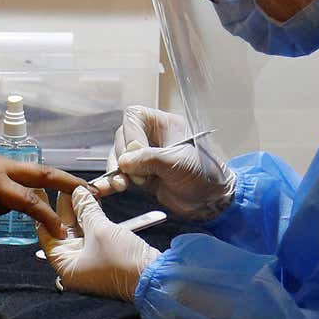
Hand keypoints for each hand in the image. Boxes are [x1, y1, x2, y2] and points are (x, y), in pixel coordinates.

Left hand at [41, 187, 161, 301]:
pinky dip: (93, 221)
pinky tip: (94, 203)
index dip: (45, 212)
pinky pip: (94, 238)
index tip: (43, 194)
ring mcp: (91, 265)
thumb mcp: (101, 230)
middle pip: (65, 233)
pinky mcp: (106, 260)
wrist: (155, 278)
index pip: (47, 236)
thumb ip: (87, 210)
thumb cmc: (123, 261)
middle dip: (66, 210)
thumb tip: (78, 192)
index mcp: (66, 268)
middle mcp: (76, 268)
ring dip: (82, 213)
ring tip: (80, 191)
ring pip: (81, 234)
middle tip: (66, 187)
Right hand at [96, 106, 234, 222]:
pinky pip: (121, 174)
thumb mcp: (178, 163)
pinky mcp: (142, 176)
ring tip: (122, 186)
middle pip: (122, 137)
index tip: (136, 153)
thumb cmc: (205, 175)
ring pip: (119, 157)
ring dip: (116, 171)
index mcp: (165, 124)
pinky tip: (105, 188)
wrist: (212, 201)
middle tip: (134, 175)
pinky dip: (112, 181)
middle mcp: (153, 138)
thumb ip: (149, 159)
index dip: (131, 134)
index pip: (134, 117)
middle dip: (122, 156)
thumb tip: (124, 162)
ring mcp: (146, 157)